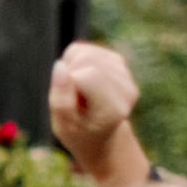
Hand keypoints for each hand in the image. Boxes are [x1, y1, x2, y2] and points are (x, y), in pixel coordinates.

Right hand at [49, 42, 150, 186]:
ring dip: (70, 68)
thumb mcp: (64, 127)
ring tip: (75, 91)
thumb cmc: (79, 133)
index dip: (67, 85)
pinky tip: (78, 81)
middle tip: (71, 98)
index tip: (69, 105)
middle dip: (69, 74)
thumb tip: (60, 65)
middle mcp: (127, 90)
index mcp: (114, 110)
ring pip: (84, 53)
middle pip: (86, 60)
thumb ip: (60, 100)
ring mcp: (125, 74)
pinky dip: (74, 62)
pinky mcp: (118, 62)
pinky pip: (84, 50)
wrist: (100, 137)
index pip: (86, 75)